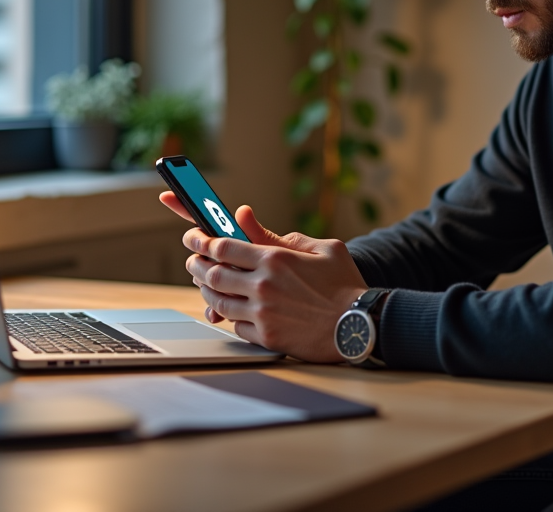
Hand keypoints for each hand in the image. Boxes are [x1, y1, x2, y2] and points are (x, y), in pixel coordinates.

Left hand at [159, 192, 367, 361]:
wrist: (359, 325)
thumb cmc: (344, 285)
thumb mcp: (321, 248)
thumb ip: (278, 234)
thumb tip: (243, 215)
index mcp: (275, 259)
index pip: (223, 247)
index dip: (201, 240)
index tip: (193, 237)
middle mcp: (264, 286)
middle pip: (213, 274)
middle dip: (196, 265)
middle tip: (193, 261)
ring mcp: (263, 314)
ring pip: (218, 302)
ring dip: (206, 291)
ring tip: (205, 283)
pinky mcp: (266, 337)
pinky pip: (235, 326)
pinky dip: (229, 316)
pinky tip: (229, 309)